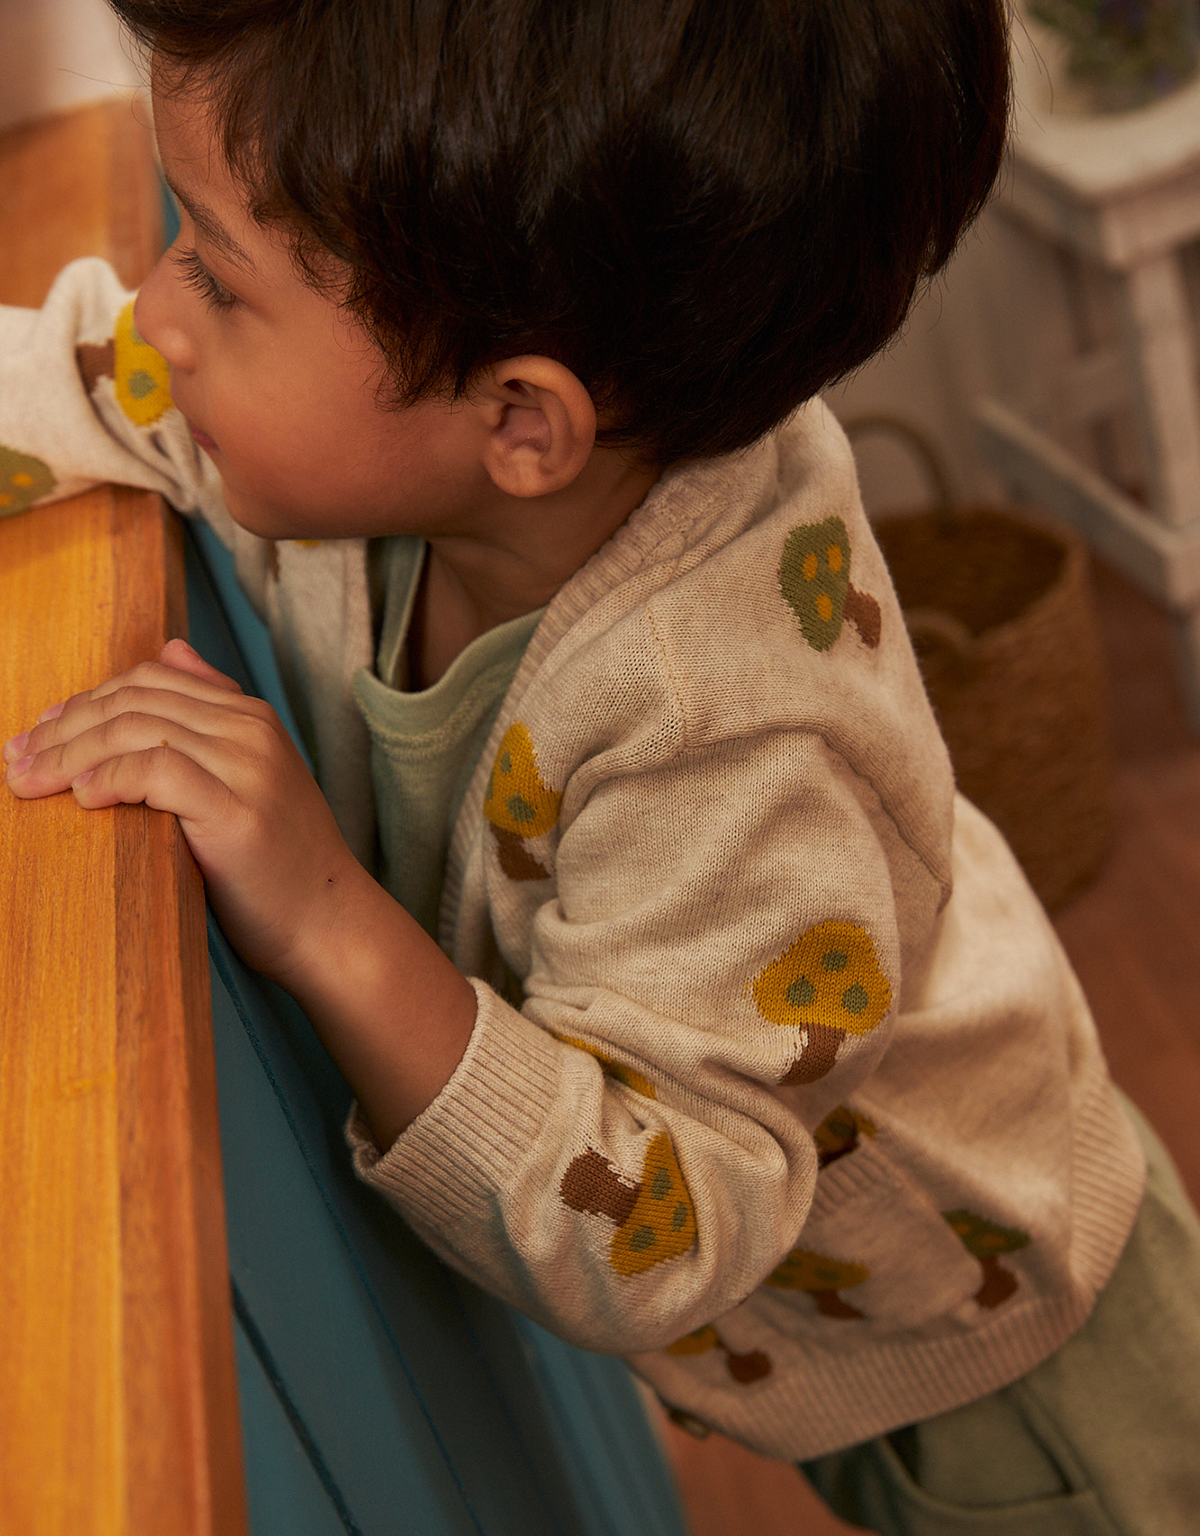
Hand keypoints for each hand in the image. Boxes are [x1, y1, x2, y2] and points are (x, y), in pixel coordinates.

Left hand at [4, 637, 359, 982]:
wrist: (330, 924)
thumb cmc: (280, 863)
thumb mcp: (250, 774)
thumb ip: (211, 714)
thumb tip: (170, 650)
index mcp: (251, 717)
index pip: (150, 680)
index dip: (85, 700)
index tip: (39, 732)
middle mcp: (251, 730)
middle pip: (135, 701)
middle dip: (64, 726)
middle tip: (16, 759)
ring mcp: (246, 767)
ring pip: (137, 730)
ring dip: (69, 753)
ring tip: (29, 781)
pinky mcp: (235, 811)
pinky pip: (154, 773)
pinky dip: (107, 779)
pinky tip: (79, 798)